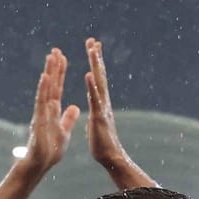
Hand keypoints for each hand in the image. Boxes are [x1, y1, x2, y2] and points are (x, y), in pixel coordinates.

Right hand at [17, 48, 79, 170]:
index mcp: (53, 111)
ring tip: (51, 57)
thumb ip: (68, 118)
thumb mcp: (64, 131)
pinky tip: (45, 77)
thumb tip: (74, 107)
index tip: (62, 57)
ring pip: (46, 89)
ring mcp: (41, 113)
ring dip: (49, 73)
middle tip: (55, 50)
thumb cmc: (50, 150)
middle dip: (54, 67)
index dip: (60, 73)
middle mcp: (45, 108)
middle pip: (51, 84)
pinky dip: (43, 89)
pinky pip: (41, 102)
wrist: (41, 164)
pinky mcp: (38, 119)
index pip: (57, 87)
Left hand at [83, 38, 151, 188]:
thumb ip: (97, 109)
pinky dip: (92, 86)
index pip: (97, 78)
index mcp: (100, 102)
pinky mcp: (99, 116)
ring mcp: (102, 107)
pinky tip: (87, 74)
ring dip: (95, 66)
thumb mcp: (97, 121)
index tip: (92, 47)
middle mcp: (104, 101)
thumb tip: (96, 101)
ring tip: (92, 50)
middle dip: (96, 57)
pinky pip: (95, 99)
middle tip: (92, 40)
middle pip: (100, 75)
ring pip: (99, 82)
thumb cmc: (102, 142)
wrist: (110, 157)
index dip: (95, 63)